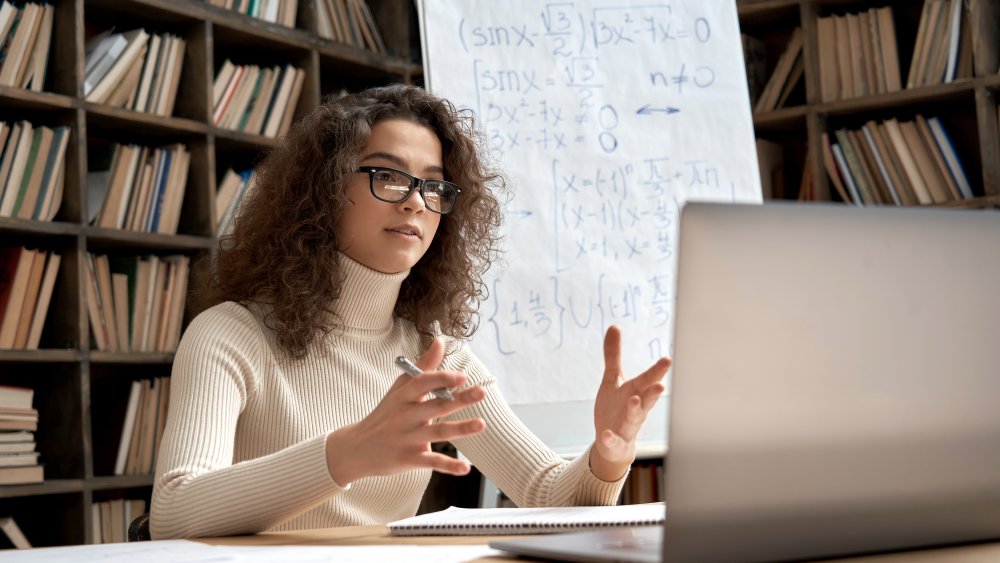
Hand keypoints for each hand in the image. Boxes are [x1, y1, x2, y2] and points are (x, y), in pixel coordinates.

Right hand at [325, 338, 485, 484]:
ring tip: (482, 424)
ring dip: (461, 429)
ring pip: (438, 433)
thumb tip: (440, 341)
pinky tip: (466, 468)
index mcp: (404, 397)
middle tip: (481, 392)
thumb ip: (422, 366)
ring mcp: (408, 438)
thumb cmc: (385, 413)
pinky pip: (432, 462)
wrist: (357, 448)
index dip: (442, 378)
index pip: (422, 383)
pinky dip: (449, 466)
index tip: (462, 376)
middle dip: (459, 399)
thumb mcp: (399, 388)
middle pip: (435, 406)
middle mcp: (406, 416)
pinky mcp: (410, 459)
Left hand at [590, 325, 669, 480]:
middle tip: (661, 385)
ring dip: (635, 411)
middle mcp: (636, 409)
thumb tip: (614, 326)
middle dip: (653, 393)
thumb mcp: (612, 379)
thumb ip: (613, 355)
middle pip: (646, 399)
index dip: (657, 371)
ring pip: (634, 419)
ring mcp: (627, 426)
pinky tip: (606, 434)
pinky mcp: (616, 442)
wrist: (612, 443)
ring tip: (634, 400)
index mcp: (636, 392)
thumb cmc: (617, 407)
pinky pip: (614, 440)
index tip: (667, 359)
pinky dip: (611, 438)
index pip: (648, 380)